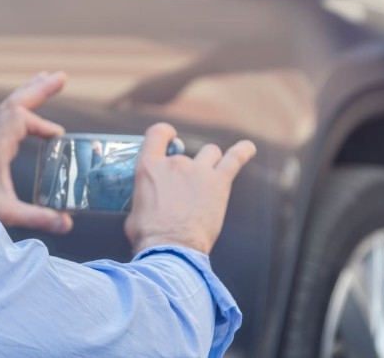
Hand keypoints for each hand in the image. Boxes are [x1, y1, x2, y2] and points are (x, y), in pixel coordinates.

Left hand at [0, 71, 73, 233]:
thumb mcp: (6, 215)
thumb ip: (37, 218)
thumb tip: (67, 223)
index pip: (18, 119)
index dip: (41, 123)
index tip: (58, 137)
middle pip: (13, 104)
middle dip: (38, 89)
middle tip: (61, 76)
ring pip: (8, 108)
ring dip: (28, 93)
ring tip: (45, 79)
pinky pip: (6, 120)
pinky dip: (21, 110)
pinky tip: (31, 114)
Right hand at [125, 123, 255, 255]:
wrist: (171, 250)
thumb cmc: (149, 236)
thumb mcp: (134, 211)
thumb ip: (144, 197)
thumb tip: (148, 201)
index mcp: (150, 167)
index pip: (158, 133)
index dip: (165, 134)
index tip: (169, 139)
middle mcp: (175, 163)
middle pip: (186, 153)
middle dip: (185, 168)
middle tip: (184, 192)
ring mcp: (199, 171)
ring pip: (210, 153)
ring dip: (209, 163)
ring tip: (208, 179)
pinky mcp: (218, 183)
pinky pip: (235, 159)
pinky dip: (243, 151)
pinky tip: (248, 148)